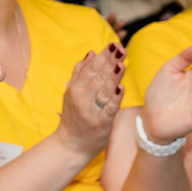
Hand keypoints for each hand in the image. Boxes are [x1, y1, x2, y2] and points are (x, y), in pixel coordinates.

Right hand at [54, 46, 123, 160]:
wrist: (70, 146)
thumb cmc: (74, 117)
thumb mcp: (71, 93)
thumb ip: (80, 73)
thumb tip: (91, 53)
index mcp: (74, 89)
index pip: (90, 68)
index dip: (103, 56)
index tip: (114, 44)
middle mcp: (81, 98)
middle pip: (97, 77)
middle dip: (110, 62)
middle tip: (121, 48)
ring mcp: (91, 111)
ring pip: (104, 90)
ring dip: (113, 76)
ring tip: (121, 63)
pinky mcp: (101, 123)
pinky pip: (109, 108)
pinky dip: (115, 98)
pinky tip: (121, 88)